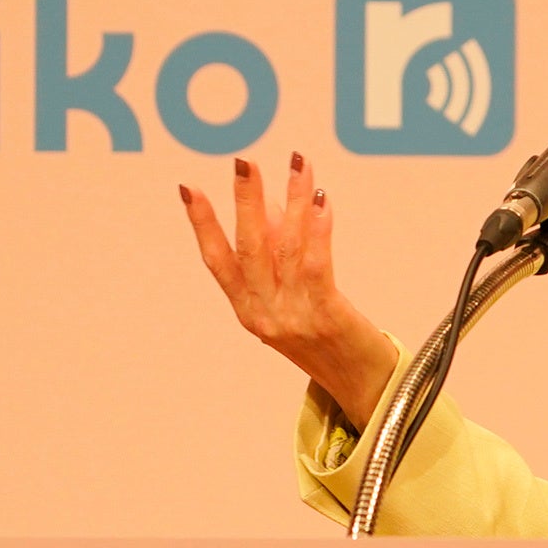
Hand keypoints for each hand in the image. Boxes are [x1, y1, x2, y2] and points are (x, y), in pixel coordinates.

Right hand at [181, 152, 398, 429]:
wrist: (360, 385)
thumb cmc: (325, 334)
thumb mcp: (290, 297)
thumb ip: (277, 253)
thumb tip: (271, 201)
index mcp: (247, 310)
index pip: (217, 260)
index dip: (201, 224)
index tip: (187, 188)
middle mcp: (263, 314)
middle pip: (249, 248)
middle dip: (245, 201)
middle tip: (243, 163)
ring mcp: (292, 317)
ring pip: (287, 249)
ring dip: (293, 201)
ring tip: (298, 165)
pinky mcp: (325, 317)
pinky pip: (316, 265)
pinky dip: (317, 230)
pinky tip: (322, 200)